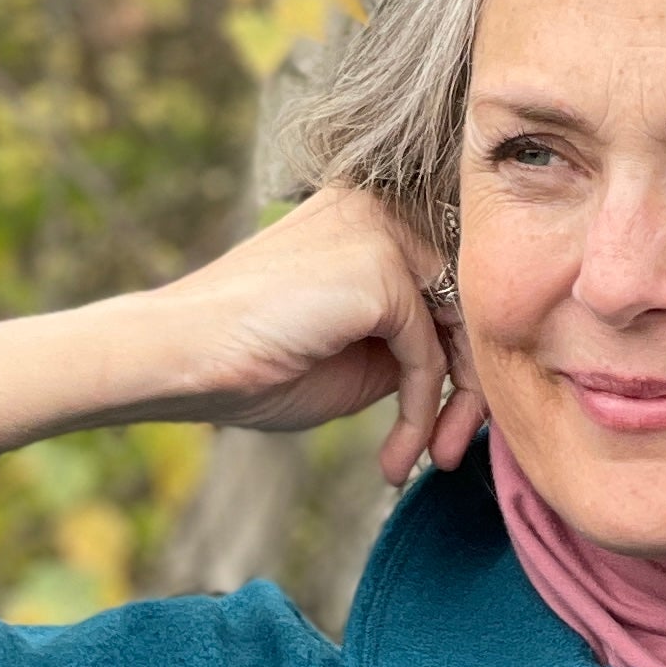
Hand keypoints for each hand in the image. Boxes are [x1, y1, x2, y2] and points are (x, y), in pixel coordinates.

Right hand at [0, 184, 481, 481]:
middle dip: (470, 390)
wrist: (184, 358)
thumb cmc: (256, 359)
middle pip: (467, 301)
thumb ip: (416, 337)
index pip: (454, 280)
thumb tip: (481, 364)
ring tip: (430, 461)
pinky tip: (396, 454)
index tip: (450, 429)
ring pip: (460, 327)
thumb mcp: (357, 349)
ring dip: (454, 410)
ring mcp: (382, 230)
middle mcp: (383, 206)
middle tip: (449, 454)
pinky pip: (428, 354)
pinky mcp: (379, 269)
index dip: (463, 360)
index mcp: (374, 213)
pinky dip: (420, 414)